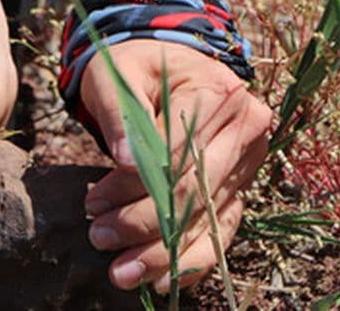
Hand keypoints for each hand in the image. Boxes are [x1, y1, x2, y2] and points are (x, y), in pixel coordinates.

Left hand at [79, 40, 270, 293]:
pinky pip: (222, 227)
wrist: (170, 59)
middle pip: (196, 192)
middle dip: (146, 224)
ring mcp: (247, 159)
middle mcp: (245, 128)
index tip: (92, 205)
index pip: (176, 155)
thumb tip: (126, 160)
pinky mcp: (240, 181)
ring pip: (209, 218)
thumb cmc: (138, 64)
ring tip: (122, 273)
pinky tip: (162, 279)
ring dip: (165, 251)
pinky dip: (194, 257)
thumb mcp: (119, 72)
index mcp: (218, 95)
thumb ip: (121, 112)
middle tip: (99, 239)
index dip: (135, 187)